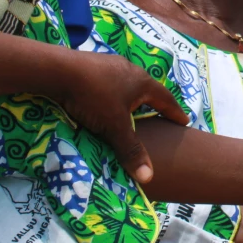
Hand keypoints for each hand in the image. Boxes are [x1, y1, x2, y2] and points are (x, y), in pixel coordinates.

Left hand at [54, 52, 189, 185]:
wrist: (58, 70)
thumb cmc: (93, 96)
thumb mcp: (114, 126)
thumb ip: (131, 150)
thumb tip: (149, 177)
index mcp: (142, 82)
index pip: (166, 99)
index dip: (175, 112)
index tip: (183, 122)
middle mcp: (131, 70)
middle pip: (148, 90)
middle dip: (153, 104)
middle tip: (157, 117)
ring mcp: (111, 64)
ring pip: (127, 84)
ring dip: (130, 97)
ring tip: (129, 111)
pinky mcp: (93, 64)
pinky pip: (110, 81)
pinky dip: (112, 93)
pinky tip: (103, 100)